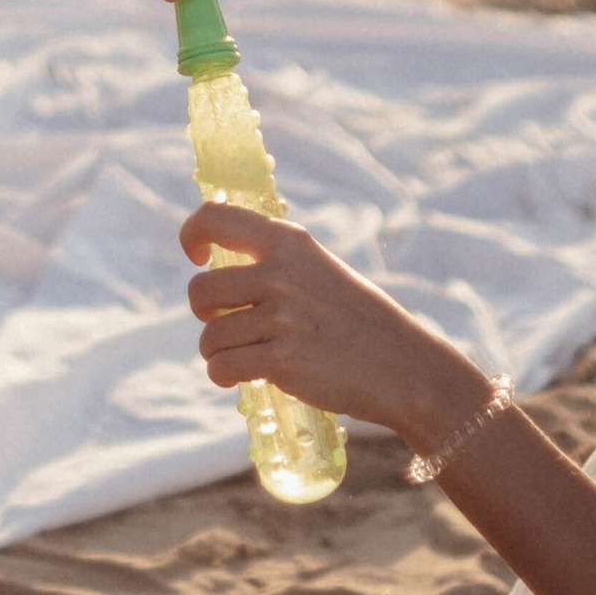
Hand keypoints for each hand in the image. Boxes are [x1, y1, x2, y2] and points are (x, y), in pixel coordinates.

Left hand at [183, 202, 474, 447]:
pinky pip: (222, 367)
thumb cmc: (357, 320)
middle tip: (226, 324)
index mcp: (288, 242)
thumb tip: (218, 264)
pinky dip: (223, 376)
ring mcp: (281, 316)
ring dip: (217, 352)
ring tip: (243, 357)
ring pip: (210, 337)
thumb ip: (275, 262)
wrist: (403, 366)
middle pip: (201, 289)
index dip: (192, 234)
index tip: (196, 256)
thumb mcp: (319, 270)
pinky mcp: (282, 360)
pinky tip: (243, 376)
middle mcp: (280, 272)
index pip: (215, 218)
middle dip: (205, 313)